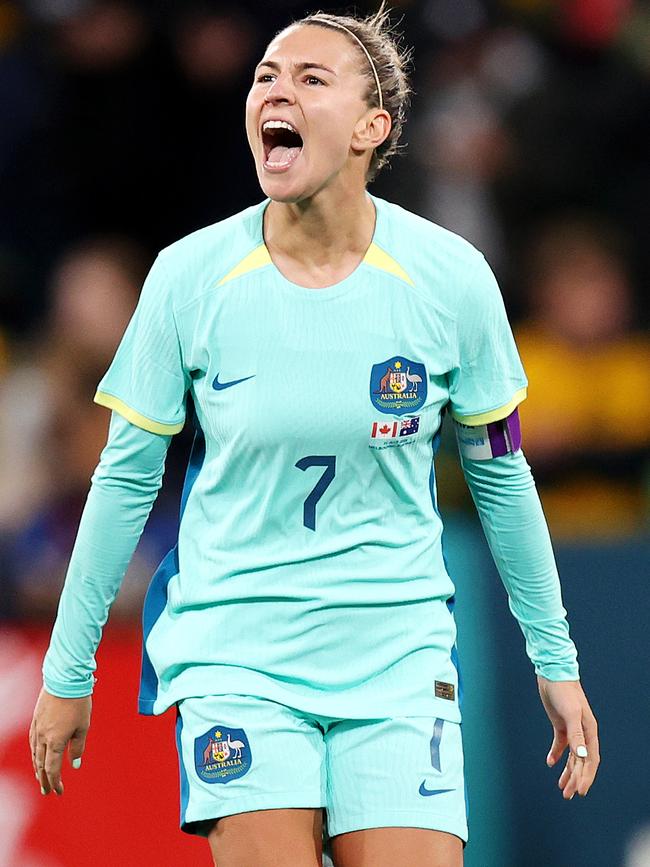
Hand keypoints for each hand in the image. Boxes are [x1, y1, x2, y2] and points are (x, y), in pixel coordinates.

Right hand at [29, 688, 91, 795]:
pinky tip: (36, 756)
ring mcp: (37, 728)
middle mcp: (42, 737)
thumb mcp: (83, 726)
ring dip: (37, 768)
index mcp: (55, 741)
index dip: (55, 782)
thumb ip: (78, 746)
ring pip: (34, 754)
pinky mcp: (36, 720)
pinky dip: (34, 754)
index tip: (59, 792)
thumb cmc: (78, 703)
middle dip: (44, 780)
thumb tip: (74, 765)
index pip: (52, 769)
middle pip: (41, 764)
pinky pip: (32, 742)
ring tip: (41, 778)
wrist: (65, 680)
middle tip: (47, 791)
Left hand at [537, 676, 599, 799]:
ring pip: (572, 756)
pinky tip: (550, 763)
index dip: (586, 776)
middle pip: (581, 761)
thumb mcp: (570, 713)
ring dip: (568, 771)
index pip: (590, 760)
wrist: (553, 673)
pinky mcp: (560, 724)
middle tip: (568, 795)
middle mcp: (583, 732)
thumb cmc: (564, 691)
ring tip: (562, 787)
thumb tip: (583, 756)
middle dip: (576, 779)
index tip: (580, 791)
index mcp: (589, 731)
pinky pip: (560, 744)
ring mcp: (571, 728)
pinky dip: (556, 754)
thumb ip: (576, 735)